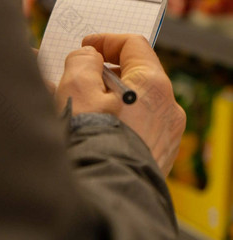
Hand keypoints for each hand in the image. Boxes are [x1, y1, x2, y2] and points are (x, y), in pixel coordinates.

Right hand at [56, 34, 185, 176]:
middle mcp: (167, 108)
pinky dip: (112, 118)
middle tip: (74, 75)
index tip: (84, 46)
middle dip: (100, 72)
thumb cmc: (91, 141)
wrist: (104, 198)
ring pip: (130, 102)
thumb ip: (83, 59)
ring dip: (102, 96)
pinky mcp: (156, 156)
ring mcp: (164, 135)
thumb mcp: (77, 86)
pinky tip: (86, 126)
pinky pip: (133, 125)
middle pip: (132, 75)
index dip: (105, 40)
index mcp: (154, 85)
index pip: (133, 44)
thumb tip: (89, 58)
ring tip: (72, 101)